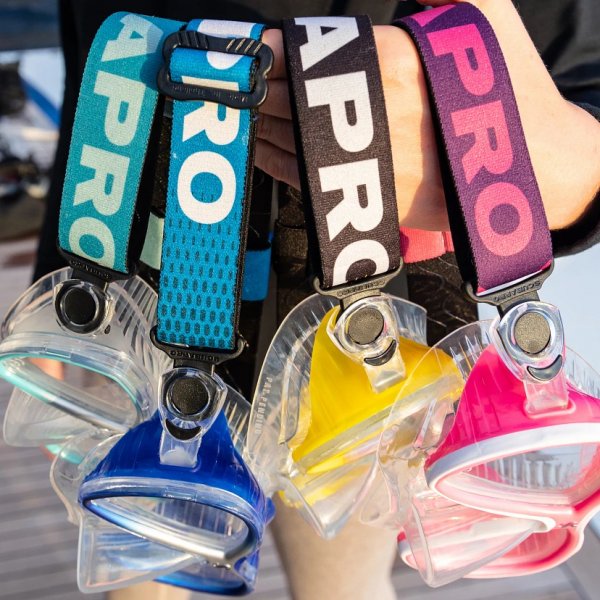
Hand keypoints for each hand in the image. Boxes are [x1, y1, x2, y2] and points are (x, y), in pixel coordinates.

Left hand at [257, 1, 599, 231]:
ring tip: (237, 113)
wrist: (529, 166)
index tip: (240, 53)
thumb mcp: (483, 18)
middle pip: (281, 94)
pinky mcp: (362, 196)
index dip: (262, 52)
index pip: (298, 50)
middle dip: (251, 88)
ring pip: (282, 137)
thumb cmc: (505, 93)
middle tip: (229, 84)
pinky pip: (297, 179)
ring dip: (254, 124)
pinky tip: (258, 149)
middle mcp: (365, 110)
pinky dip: (271, 162)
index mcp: (385, 59)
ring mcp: (360, 158)